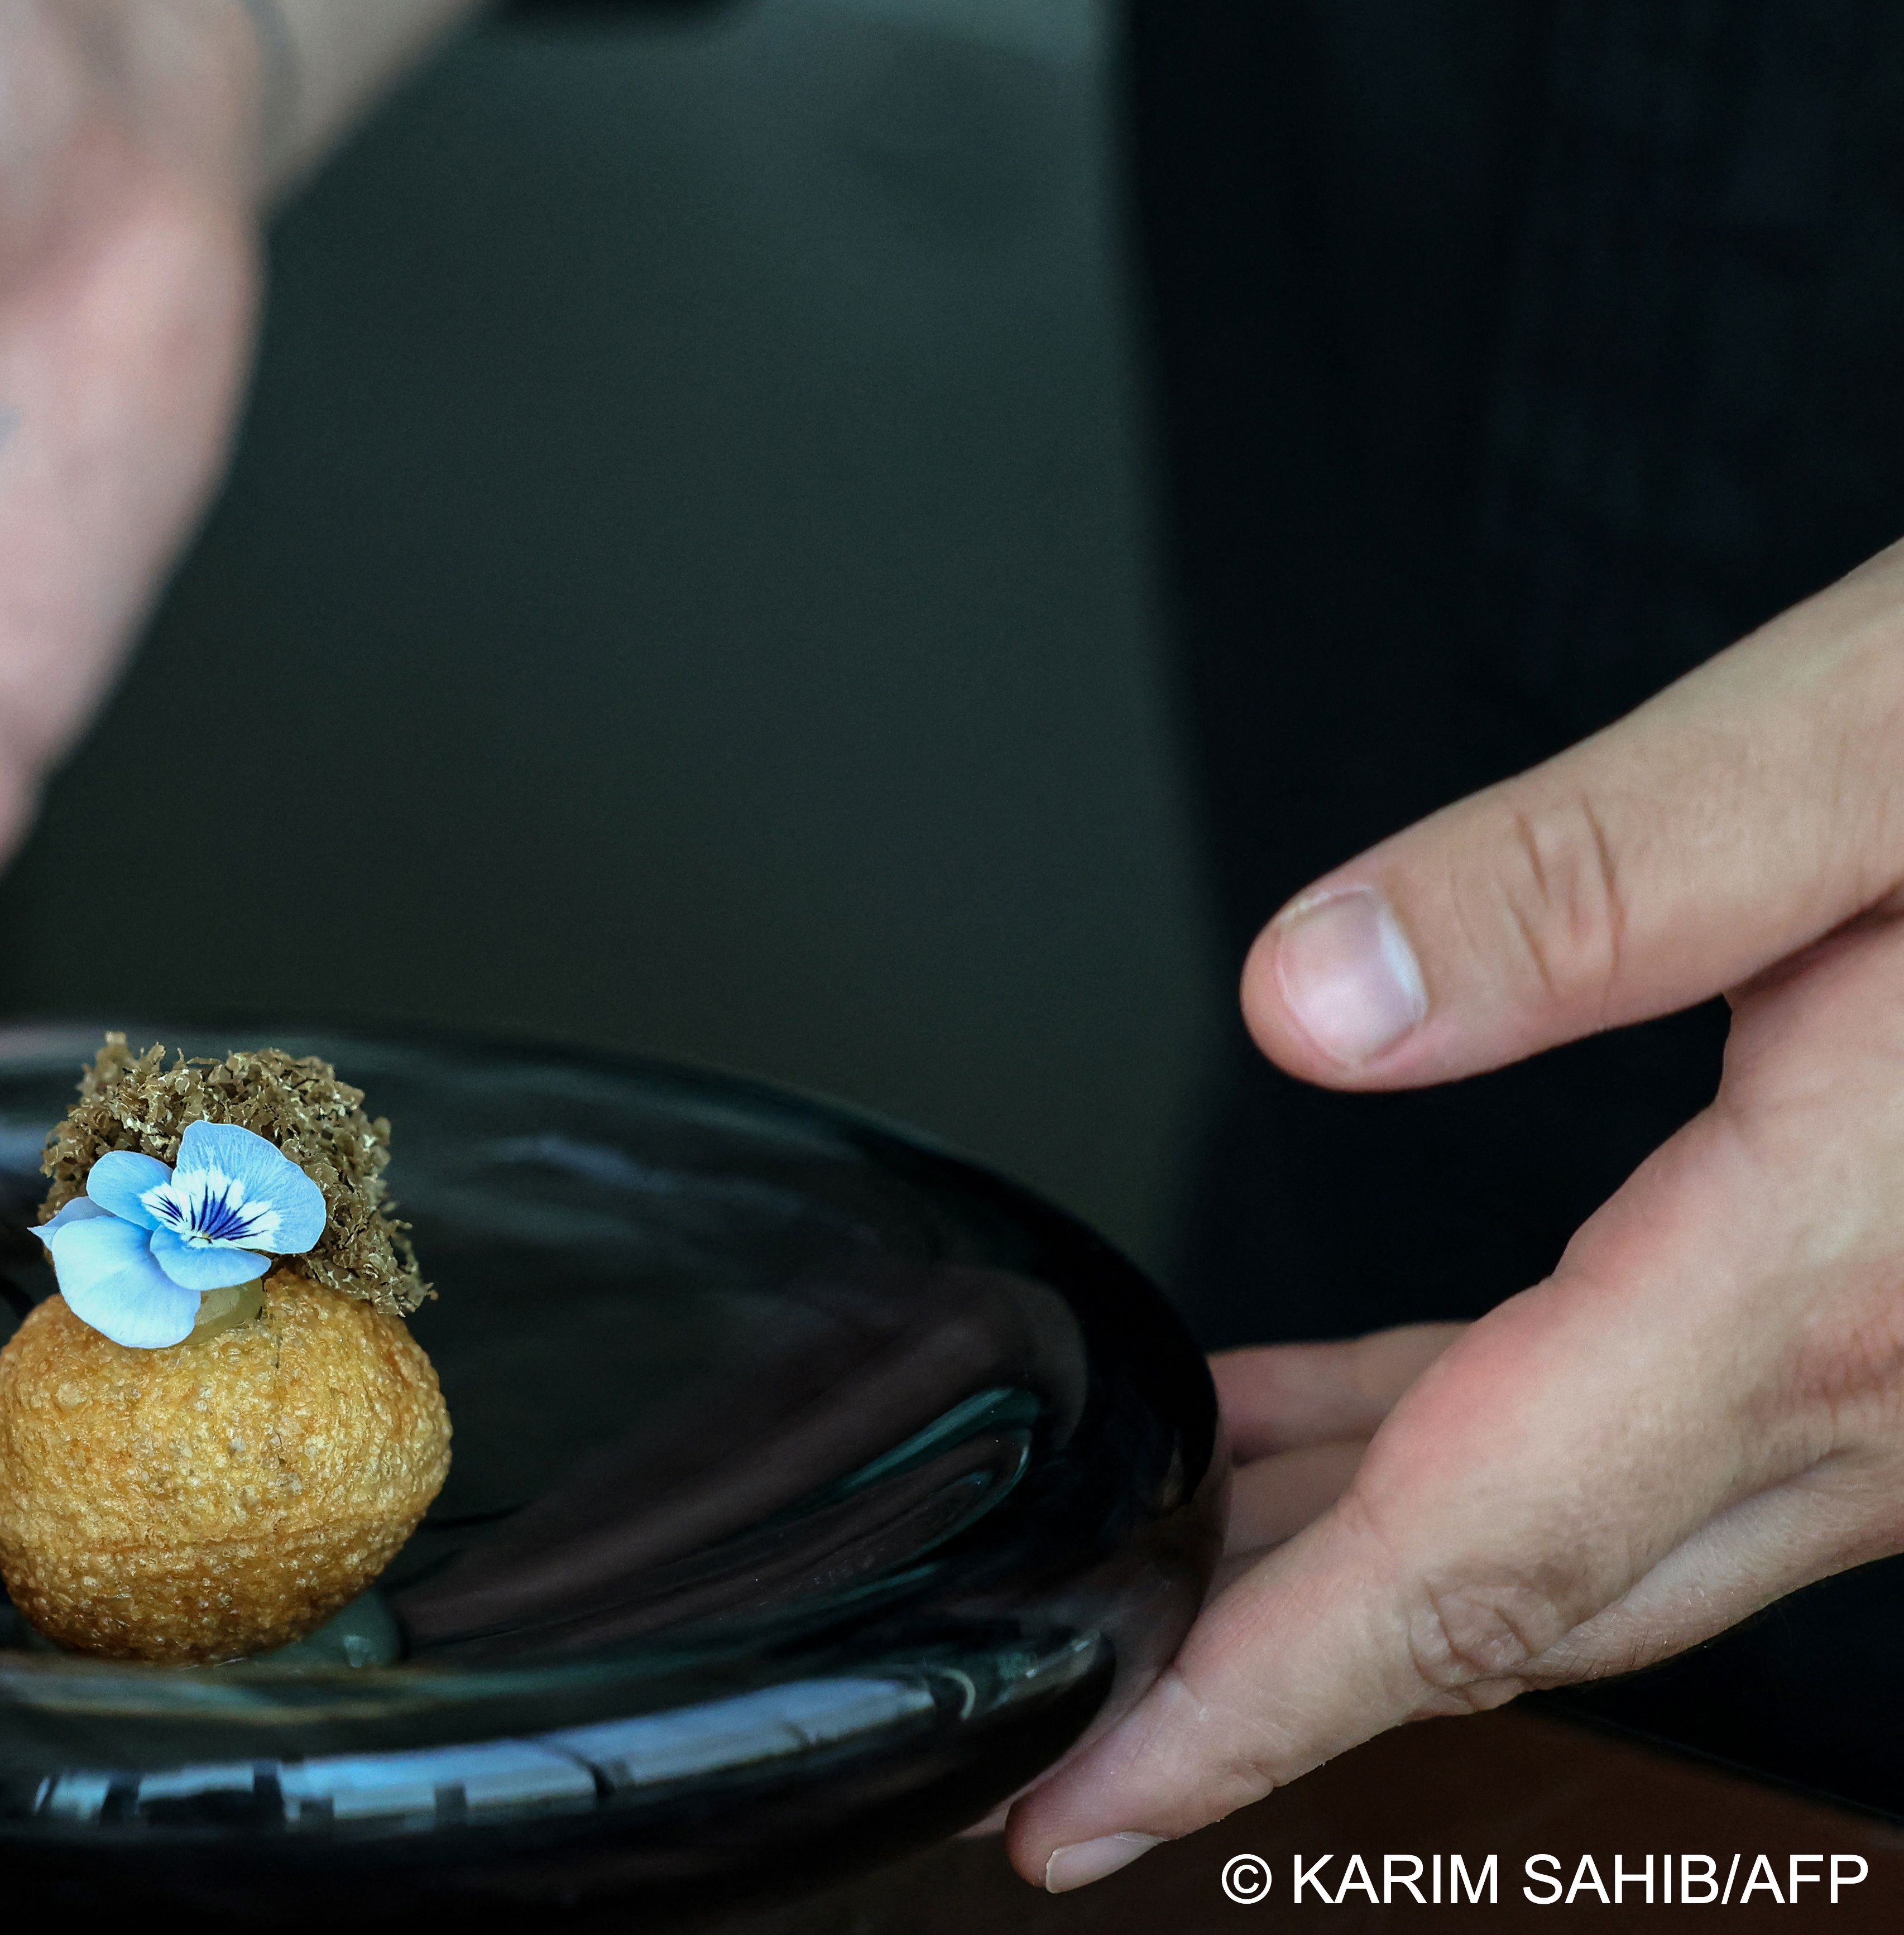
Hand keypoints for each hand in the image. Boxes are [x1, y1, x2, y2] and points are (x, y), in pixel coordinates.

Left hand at [1008, 536, 1903, 1888]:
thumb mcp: (1875, 747)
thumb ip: (1592, 882)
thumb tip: (1315, 1001)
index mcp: (1836, 1276)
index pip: (1473, 1560)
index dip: (1256, 1704)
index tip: (1093, 1803)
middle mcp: (1897, 1387)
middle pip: (1515, 1596)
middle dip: (1275, 1681)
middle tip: (1069, 1744)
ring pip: (1584, 1537)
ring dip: (1358, 1567)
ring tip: (1148, 1563)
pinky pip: (1662, 1452)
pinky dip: (1470, 1459)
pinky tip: (1331, 1420)